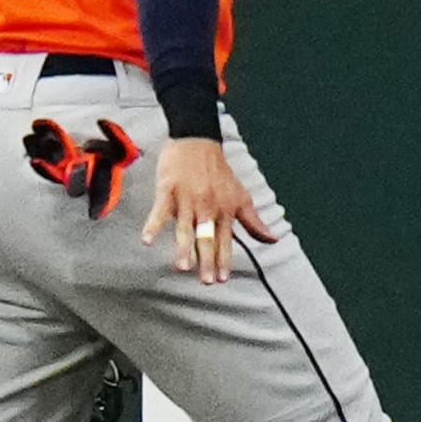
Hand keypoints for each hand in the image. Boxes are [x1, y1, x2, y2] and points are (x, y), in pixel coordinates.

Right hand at [139, 137, 274, 283]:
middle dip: (206, 260)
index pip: (224, 240)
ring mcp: (187, 199)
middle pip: (206, 238)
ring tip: (183, 266)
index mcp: (224, 210)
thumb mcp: (241, 196)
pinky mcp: (168, 190)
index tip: (222, 278)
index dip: (224, 259)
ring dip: (184, 247)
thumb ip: (254, 221)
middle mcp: (207, 207)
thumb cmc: (219, 172)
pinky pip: (160, 210)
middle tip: (205, 280)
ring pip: (185, 227)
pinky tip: (147, 240)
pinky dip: (153, 225)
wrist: (198, 141)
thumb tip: (273, 240)